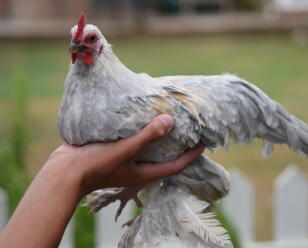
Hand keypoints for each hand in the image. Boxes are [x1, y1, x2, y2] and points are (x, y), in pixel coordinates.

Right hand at [46, 114, 204, 195]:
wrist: (65, 171)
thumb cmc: (97, 164)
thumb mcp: (126, 150)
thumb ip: (148, 136)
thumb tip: (170, 121)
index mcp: (146, 173)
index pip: (177, 165)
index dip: (192, 154)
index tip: (204, 142)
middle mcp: (139, 168)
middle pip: (165, 155)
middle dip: (178, 143)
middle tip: (188, 127)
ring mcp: (127, 160)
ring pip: (149, 146)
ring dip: (158, 134)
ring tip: (167, 117)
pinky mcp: (115, 151)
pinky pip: (134, 139)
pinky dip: (141, 130)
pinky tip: (141, 116)